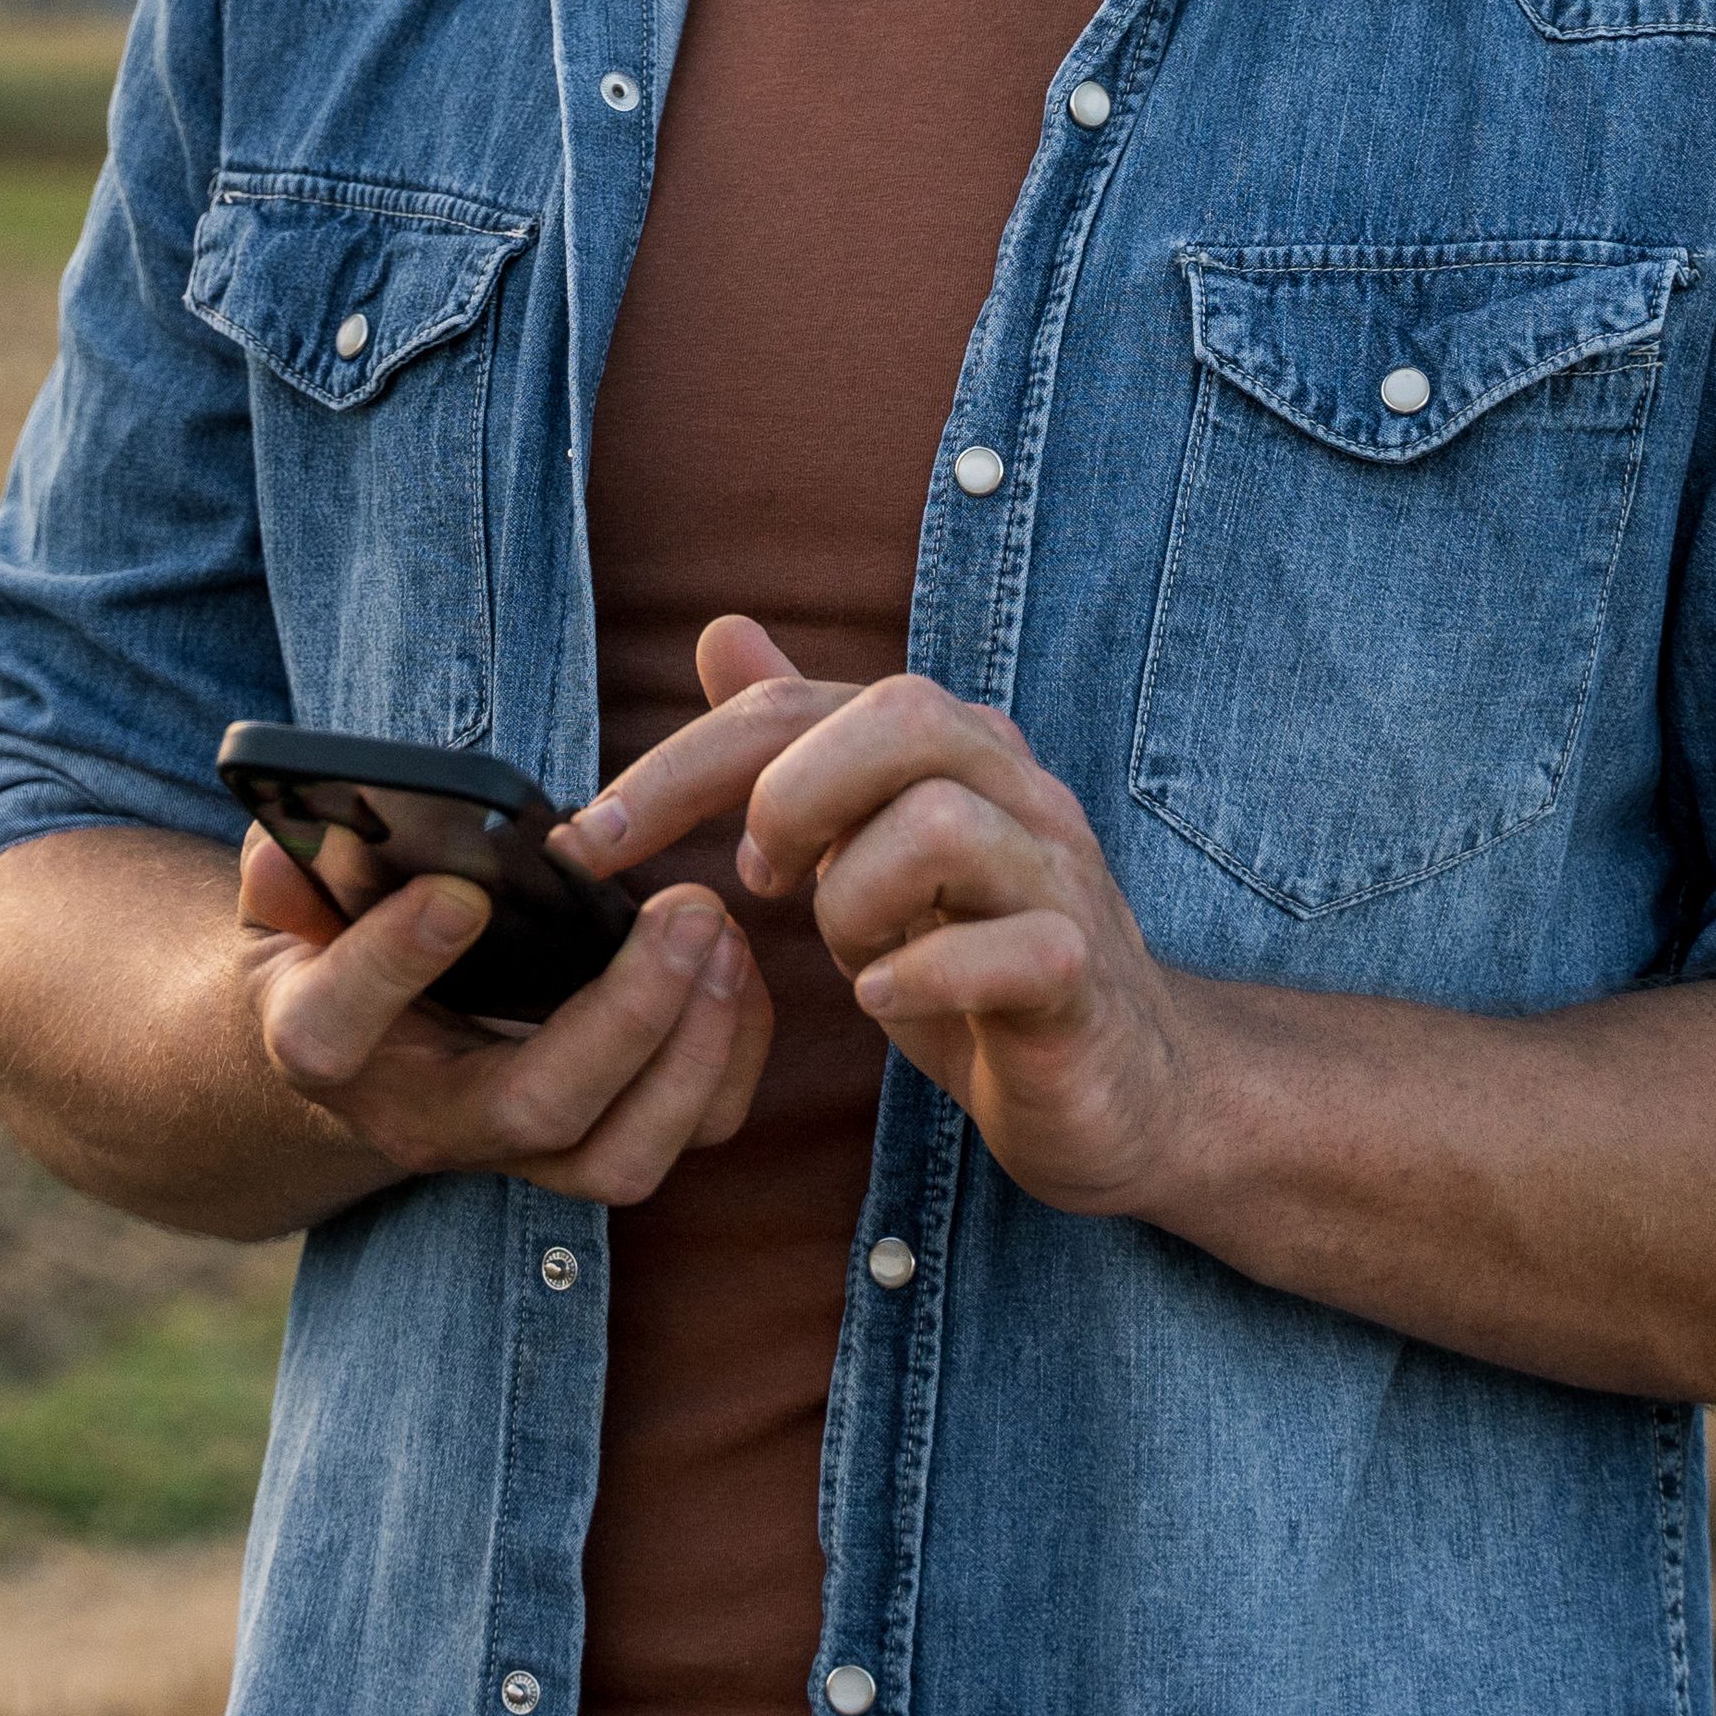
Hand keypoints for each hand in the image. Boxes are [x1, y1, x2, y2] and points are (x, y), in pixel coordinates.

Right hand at [226, 824, 770, 1208]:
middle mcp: (426, 1121)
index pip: (337, 1029)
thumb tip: (295, 838)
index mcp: (326, 1044)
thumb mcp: (286, 901)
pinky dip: (731, 1055)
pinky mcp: (594, 1147)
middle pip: (533, 1109)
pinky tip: (736, 965)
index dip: (393, 962)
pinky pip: (687, 1135)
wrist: (366, 1055)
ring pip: (622, 1157)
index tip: (460, 892)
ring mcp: (517, 1151)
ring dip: (694, 1049)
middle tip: (686, 909)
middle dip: (625, 1016)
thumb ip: (286, 868)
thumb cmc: (332, 948)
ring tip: (722, 935)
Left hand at [570, 616, 1208, 1222]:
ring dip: (853, 897)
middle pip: (898, 714)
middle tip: (759, 883)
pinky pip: (1011, 948)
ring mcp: (1059, 876)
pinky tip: (885, 998)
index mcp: (952, 748)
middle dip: (787, 797)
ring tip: (847, 953)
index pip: (799, 705)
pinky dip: (925, 974)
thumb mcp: (869, 847)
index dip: (678, 762)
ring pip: (942, 822)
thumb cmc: (980, 961)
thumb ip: (803, 744)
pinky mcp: (1080, 973)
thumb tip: (722, 631)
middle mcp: (1016, 788)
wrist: (1123, 1084)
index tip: (592, 841)